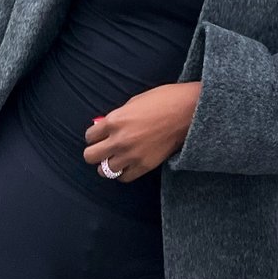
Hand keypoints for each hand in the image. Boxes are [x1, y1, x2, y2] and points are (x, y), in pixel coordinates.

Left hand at [84, 82, 201, 182]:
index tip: (99, 135)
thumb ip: (116, 116)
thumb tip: (105, 126)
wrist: (187, 111)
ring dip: (107, 164)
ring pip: (104, 171)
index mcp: (115, 120)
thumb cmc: (163, 100)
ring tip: (114, 158)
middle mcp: (119, 140)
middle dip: (94, 152)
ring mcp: (132, 155)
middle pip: (90, 156)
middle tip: (102, 148)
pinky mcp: (145, 166)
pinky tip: (127, 165)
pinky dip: (123, 173)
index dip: (94, 135)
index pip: (90, 136)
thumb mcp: (134, 102)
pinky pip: (123, 178)